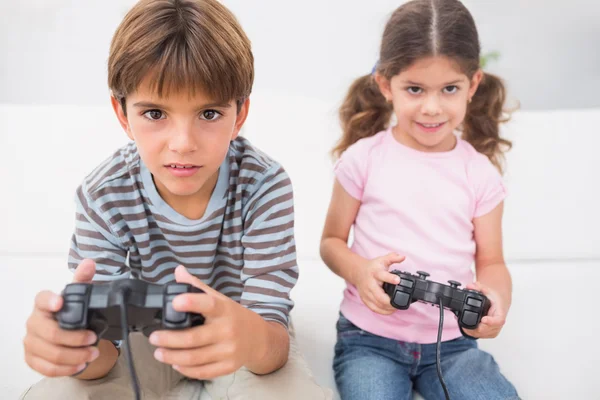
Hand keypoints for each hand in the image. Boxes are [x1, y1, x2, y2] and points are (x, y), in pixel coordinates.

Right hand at [23, 259, 99, 376]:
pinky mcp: (32, 358)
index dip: (50, 301)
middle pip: (51, 334)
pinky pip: (47, 368)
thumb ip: (82, 280)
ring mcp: (31, 342)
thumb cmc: (69, 312)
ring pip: (51, 354)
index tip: (60, 303)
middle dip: (75, 339)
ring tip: (93, 353)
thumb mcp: (78, 296)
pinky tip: (80, 365)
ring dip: (75, 356)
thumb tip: (90, 263)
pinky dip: (66, 369)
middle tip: (93, 339)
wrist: (63, 333)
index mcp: (43, 304)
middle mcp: (33, 322)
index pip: (42, 300)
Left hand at [149, 265, 261, 379]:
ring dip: (171, 356)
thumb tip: (178, 271)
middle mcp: (227, 330)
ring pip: (194, 358)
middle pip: (193, 338)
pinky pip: (202, 372)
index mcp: (223, 310)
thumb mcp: (219, 299)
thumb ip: (197, 286)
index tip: (175, 302)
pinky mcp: (228, 367)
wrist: (259, 339)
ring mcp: (228, 350)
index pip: (208, 304)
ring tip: (159, 352)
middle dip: (168, 339)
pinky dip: (185, 370)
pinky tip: (175, 363)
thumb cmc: (233, 316)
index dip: (191, 303)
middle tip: (154, 338)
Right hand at [353, 253, 404, 314]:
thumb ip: (393, 258)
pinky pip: (374, 308)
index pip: (382, 275)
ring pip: (377, 304)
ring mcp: (366, 293)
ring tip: (397, 307)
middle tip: (400, 302)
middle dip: (390, 301)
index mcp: (375, 273)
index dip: (390, 278)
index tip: (398, 280)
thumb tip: (403, 257)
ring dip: (388, 307)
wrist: (358, 272)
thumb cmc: (373, 268)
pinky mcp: (365, 299)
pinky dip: (383, 311)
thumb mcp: (382, 260)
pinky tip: (390, 310)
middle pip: (379, 296)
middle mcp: (370, 284)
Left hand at [462, 281, 507, 338]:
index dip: (491, 321)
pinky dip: (473, 333)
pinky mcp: (490, 333)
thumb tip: (469, 286)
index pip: (498, 320)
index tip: (484, 319)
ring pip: (484, 334)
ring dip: (474, 331)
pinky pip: (482, 336)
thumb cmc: (493, 298)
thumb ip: (477, 287)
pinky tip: (466, 328)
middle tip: (463, 324)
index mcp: (500, 312)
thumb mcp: (486, 289)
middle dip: (476, 328)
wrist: (498, 304)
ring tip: (463, 325)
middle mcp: (498, 323)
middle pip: (489, 330)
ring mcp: (495, 329)